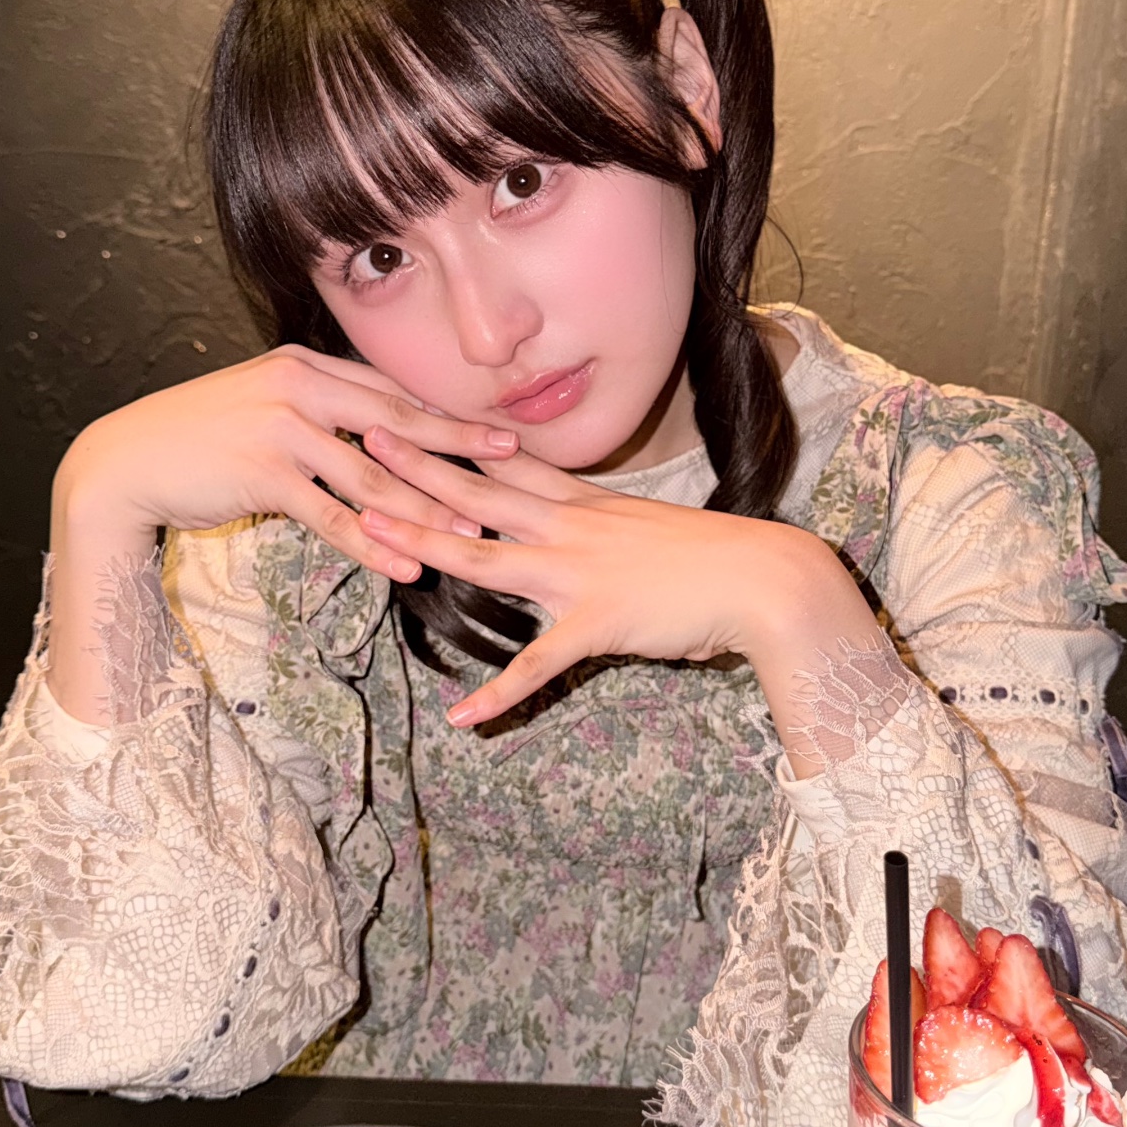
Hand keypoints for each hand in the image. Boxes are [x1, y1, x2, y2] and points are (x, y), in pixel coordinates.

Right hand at [53, 345, 518, 584]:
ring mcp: (281, 428)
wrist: (127, 459)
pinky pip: (331, 516)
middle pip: (397, 424)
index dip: (447, 415)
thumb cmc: (198, 437)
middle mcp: (300, 387)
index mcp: (307, 367)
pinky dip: (373, 544)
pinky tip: (406, 565)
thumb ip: (316, 412)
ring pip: (372, 476)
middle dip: (458, 447)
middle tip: (511, 463)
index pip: (392, 393)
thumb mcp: (263, 406)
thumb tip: (372, 433)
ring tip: (472, 537)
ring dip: (426, 509)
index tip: (497, 430)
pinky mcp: (263, 473)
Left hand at [354, 428, 881, 733]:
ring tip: (370, 533)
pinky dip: (498, 694)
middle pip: (477, 491)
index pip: (505, 463)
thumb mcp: (647, 530)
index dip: (452, 436)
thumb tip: (583, 538)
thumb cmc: (713, 559)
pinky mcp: (597, 623)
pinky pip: (537, 664)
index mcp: (583, 503)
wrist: (764, 578)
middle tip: (363, 434)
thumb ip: (605, 531)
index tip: (408, 408)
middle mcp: (571, 526)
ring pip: (485, 556)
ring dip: (424, 544)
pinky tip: (462, 718)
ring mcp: (578, 572)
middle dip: (416, 464)